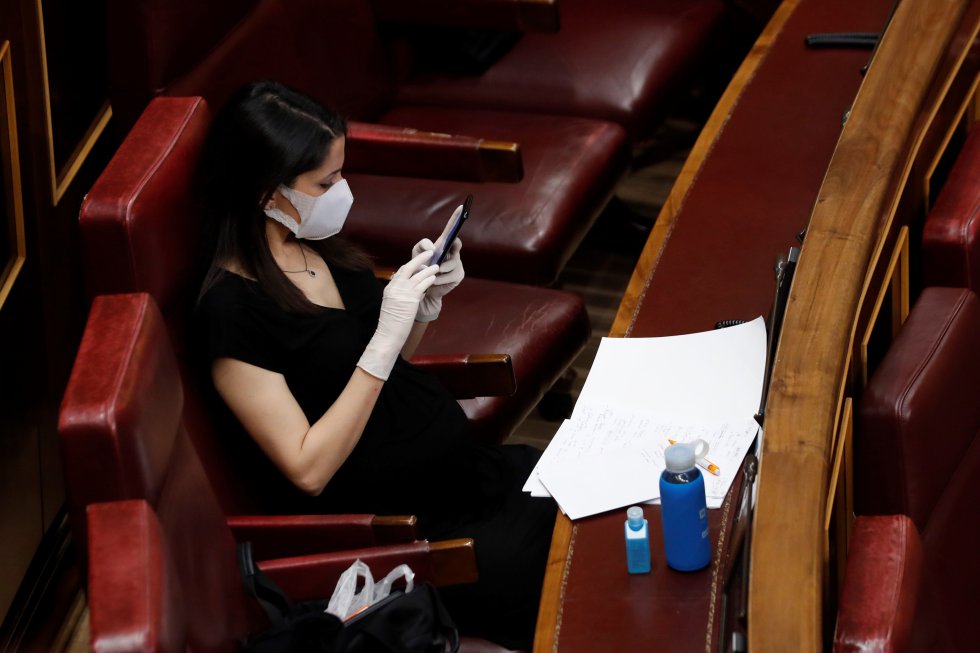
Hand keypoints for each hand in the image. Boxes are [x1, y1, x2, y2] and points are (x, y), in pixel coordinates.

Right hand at [357, 251, 438, 379]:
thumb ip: (401, 296)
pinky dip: (429, 279)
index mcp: (389, 288)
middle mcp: (395, 287)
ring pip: (418, 275)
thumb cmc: (391, 324)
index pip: (400, 272)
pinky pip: (422, 284)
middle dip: (420, 259)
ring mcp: (403, 291)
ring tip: (436, 265)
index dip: (411, 266)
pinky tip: (434, 277)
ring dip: (428, 269)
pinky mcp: (411, 298)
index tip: (418, 263)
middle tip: (429, 253)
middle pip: (408, 267)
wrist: (388, 334)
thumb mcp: (393, 306)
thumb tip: (413, 292)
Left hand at [412, 205, 465, 322]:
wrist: (423, 288)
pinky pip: (449, 276)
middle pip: (457, 244)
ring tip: (432, 274)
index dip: (456, 218)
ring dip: (439, 269)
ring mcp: (458, 264)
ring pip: (450, 264)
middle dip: (452, 247)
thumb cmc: (420, 268)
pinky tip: (435, 282)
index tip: (461, 207)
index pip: (451, 229)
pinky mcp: (458, 275)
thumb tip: (434, 248)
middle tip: (443, 252)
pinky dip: (440, 279)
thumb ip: (422, 246)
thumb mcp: (417, 254)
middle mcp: (454, 252)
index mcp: (444, 244)